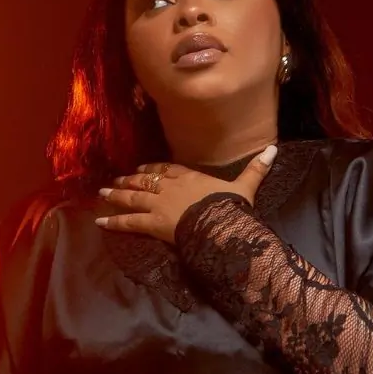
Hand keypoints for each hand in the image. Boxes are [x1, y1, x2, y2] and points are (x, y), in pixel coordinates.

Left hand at [94, 145, 277, 243]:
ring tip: (102, 194)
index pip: (168, 170)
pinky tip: (100, 223)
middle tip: (115, 179)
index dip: (154, 169)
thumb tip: (273, 149)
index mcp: (190, 177)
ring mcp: (159, 204)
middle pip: (146, 181)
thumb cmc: (231, 207)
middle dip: (130, 180)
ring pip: (133, 197)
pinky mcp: (152, 222)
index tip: (143, 168)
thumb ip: (256, 168)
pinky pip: (129, 221)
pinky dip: (114, 222)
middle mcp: (170, 187)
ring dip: (117, 195)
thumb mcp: (246, 186)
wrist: (219, 224)